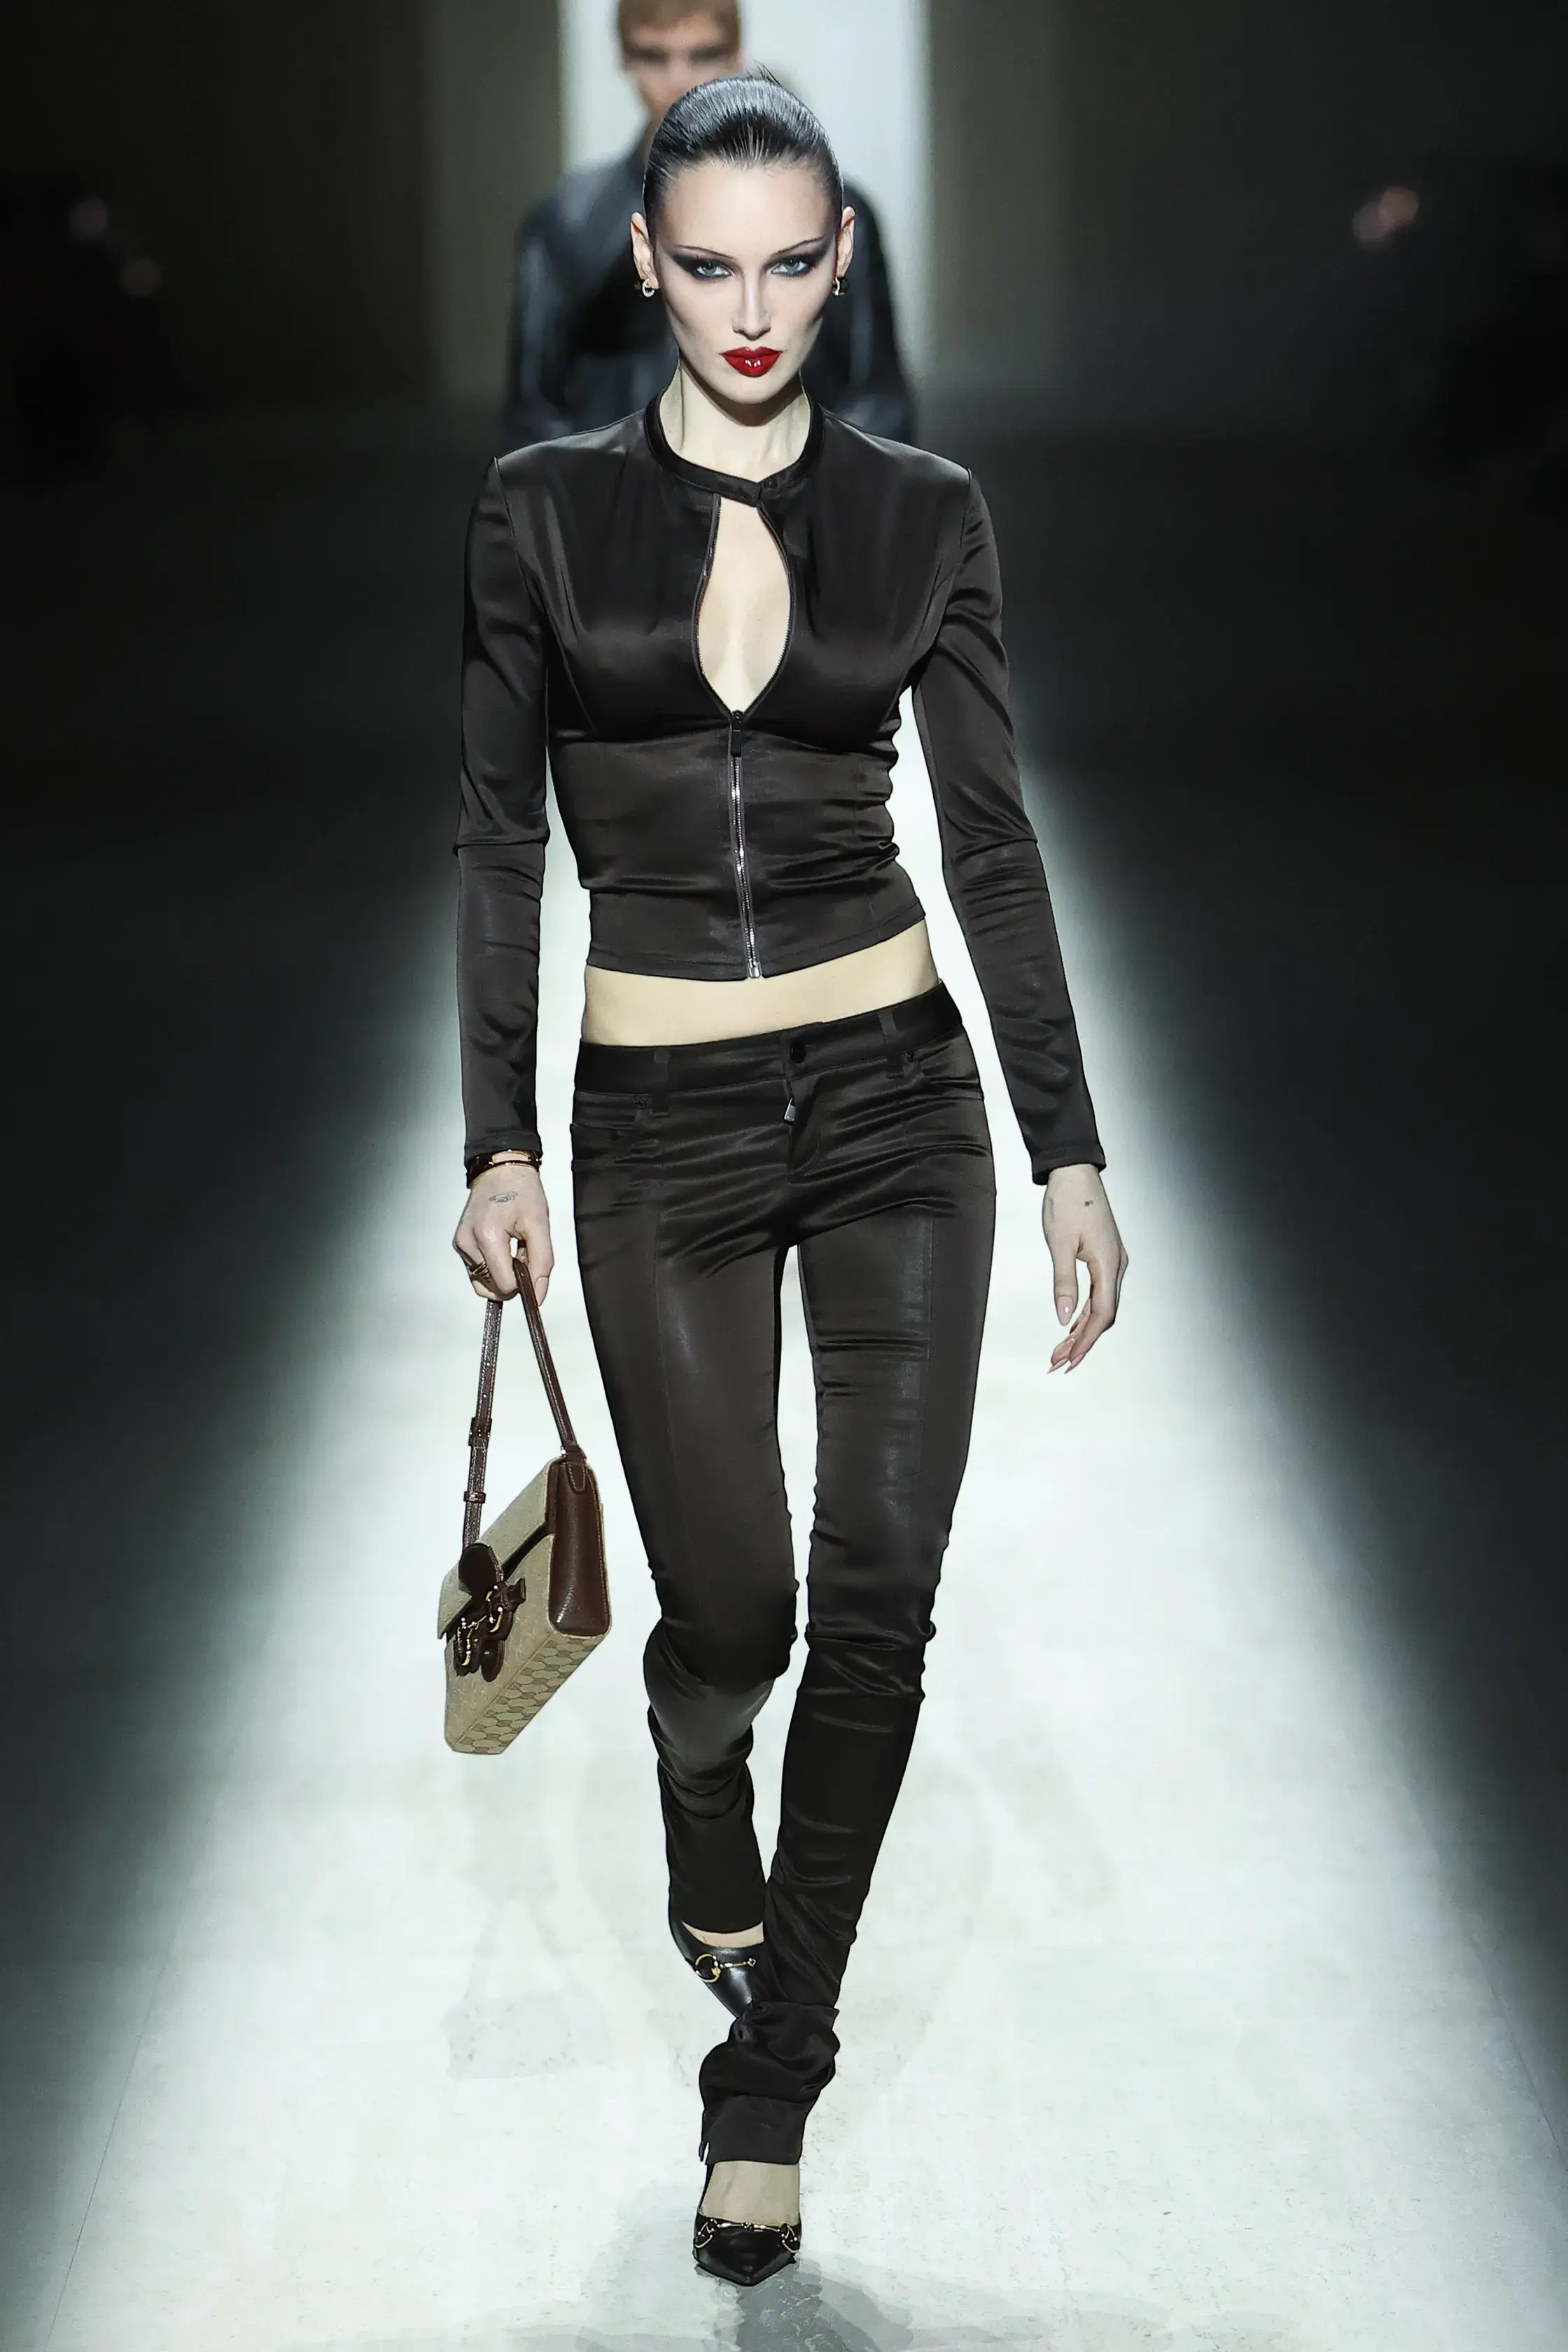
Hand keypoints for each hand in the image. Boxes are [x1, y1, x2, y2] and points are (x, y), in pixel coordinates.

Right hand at [452, 1163, 553, 1303]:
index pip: (504, 1285)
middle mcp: (467, 1242)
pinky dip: (492, 1267)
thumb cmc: (521, 1190)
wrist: (501, 1168)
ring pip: (482, 1283)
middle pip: (491, 1288)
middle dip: (511, 1280)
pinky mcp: (459, 1243)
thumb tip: (537, 1296)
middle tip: (522, 1254)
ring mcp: (460, 1244)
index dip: (523, 1282)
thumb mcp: (540, 1226)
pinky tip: (502, 1248)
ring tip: (512, 1249)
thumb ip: (542, 1264)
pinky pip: (476, 1271)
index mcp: (487, 1236)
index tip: (530, 1263)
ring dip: (501, 1275)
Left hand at [1042, 1164, 1126, 1371]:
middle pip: (1104, 1315)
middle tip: (1058, 1362)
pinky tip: (1071, 1323)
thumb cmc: (1067, 1202)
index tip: (1069, 1360)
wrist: (1075, 1172)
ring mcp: (1113, 1261)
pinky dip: (1084, 1311)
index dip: (1085, 1341)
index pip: (1101, 1314)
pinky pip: (1099, 1293)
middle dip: (1082, 1342)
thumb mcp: (1059, 1244)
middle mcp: (1117, 1266)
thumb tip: (1063, 1317)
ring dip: (1082, 1329)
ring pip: (1101, 1306)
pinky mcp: (1106, 1257)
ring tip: (1060, 1349)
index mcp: (1109, 1264)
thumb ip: (1063, 1282)